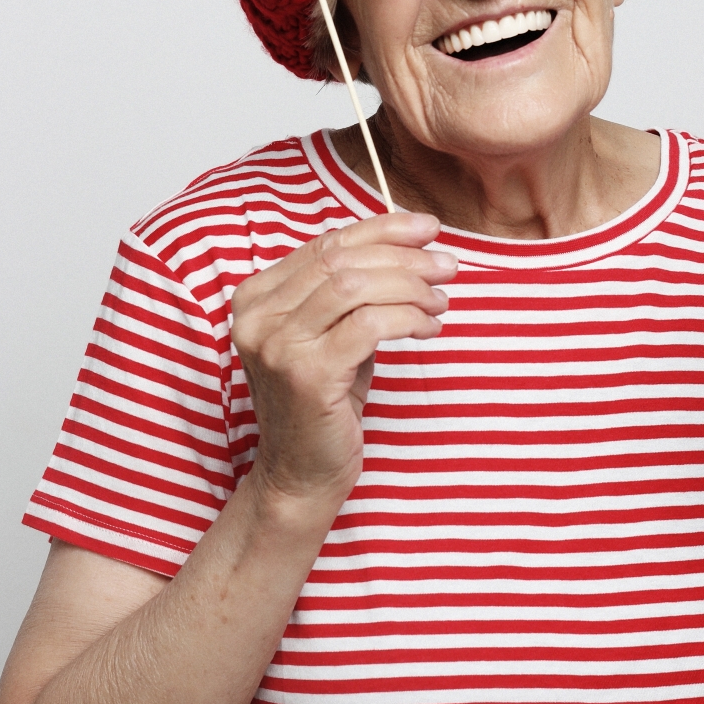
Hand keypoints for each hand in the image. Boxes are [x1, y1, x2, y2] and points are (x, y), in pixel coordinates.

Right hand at [229, 213, 458, 503]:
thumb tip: (413, 240)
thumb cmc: (326, 399)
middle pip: (342, 261)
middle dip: (404, 256)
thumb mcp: (335, 333)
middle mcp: (257, 316)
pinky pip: (368, 325)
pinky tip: (427, 329)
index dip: (382, 229)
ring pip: (356, 287)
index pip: (327, 244)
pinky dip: (407, 319)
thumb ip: (355, 287)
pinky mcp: (306, 374)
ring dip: (410, 287)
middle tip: (446, 265)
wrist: (300, 475)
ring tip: (440, 301)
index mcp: (257, 297)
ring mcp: (277, 345)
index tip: (427, 228)